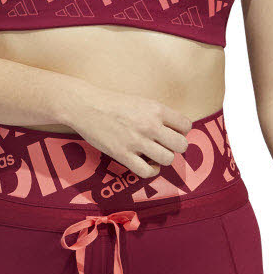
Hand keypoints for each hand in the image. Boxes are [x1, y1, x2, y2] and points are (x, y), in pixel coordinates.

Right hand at [64, 88, 193, 179]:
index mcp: (156, 109)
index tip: (173, 132)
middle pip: (181, 145)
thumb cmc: (113, 103)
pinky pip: (147, 172)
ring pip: (168, 159)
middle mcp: (149, 125)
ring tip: (156, 154)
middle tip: (166, 145)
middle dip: (176, 147)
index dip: (182, 131)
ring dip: (164, 159)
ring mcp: (137, 142)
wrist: (86, 106)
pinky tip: (147, 164)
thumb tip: (174, 129)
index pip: (186, 125)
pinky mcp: (123, 155)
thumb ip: (158, 114)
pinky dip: (151, 171)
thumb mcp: (141, 101)